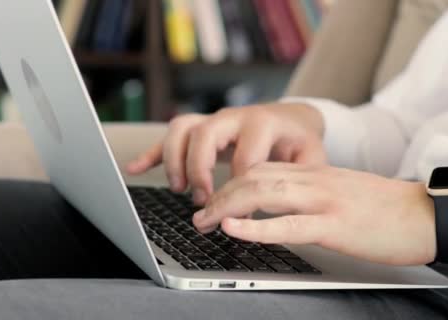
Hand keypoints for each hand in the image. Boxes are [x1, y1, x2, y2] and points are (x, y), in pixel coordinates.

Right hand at [126, 103, 326, 204]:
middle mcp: (234, 117)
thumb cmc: (300, 141)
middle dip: (199, 168)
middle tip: (202, 198)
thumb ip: (299, 178)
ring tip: (178, 188)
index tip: (241, 212)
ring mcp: (215, 121)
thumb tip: (279, 204)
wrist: (293, 117)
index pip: (245, 155)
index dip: (241, 187)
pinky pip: (170, 135)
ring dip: (174, 158)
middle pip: (205, 133)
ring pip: (183, 128)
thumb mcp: (311, 157)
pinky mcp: (202, 128)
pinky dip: (152, 152)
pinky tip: (136, 168)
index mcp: (263, 123)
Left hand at [192, 162, 436, 265]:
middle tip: (199, 215)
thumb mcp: (346, 193)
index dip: (232, 182)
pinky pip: (288, 224)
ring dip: (226, 207)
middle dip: (220, 195)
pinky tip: (233, 230)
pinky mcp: (335, 225)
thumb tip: (287, 210)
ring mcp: (324, 200)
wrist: (428, 213)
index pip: (264, 168)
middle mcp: (316, 180)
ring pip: (263, 194)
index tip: (215, 199)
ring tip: (204, 222)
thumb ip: (316, 194)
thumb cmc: (390, 209)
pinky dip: (255, 227)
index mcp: (318, 173)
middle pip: (255, 177)